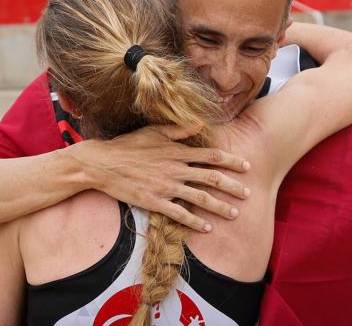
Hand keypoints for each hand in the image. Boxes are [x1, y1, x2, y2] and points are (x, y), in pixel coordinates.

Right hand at [69, 125, 250, 232]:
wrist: (103, 163)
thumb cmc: (127, 145)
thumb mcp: (153, 131)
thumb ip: (178, 129)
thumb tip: (200, 123)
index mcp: (176, 151)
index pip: (211, 155)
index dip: (231, 161)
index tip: (246, 166)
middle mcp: (175, 169)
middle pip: (212, 178)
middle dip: (233, 186)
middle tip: (249, 193)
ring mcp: (166, 186)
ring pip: (201, 198)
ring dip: (221, 206)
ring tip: (235, 213)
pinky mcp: (155, 202)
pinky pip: (180, 214)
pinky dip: (196, 222)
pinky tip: (208, 228)